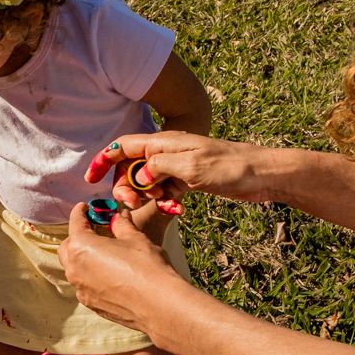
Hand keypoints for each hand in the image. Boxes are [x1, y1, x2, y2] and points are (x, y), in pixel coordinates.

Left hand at [58, 203, 187, 333]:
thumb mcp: (135, 238)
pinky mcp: (91, 304)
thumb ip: (122, 225)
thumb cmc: (147, 267)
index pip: (75, 223)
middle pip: (67, 247)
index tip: (84, 208)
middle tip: (94, 230)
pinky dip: (90, 276)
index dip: (79, 213)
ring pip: (73, 268)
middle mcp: (74, 269)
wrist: (160, 305)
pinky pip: (84, 285)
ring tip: (101, 252)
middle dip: (77, 236)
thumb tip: (119, 217)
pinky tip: (108, 274)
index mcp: (81, 247)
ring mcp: (81, 289)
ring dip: (82, 257)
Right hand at [84, 132, 272, 209]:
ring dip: (149, 197)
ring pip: (147, 183)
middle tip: (135, 204)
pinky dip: (167, 203)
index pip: (123, 146)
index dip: (104, 161)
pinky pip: (165, 193)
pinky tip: (178, 211)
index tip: (90, 179)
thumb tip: (137, 175)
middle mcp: (167, 153)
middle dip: (128, 187)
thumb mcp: (191, 166)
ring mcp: (177, 167)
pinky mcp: (187, 181)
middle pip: (131, 168)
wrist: (263, 174)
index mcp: (163, 143)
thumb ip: (158, 167)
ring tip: (165, 206)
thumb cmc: (230, 165)